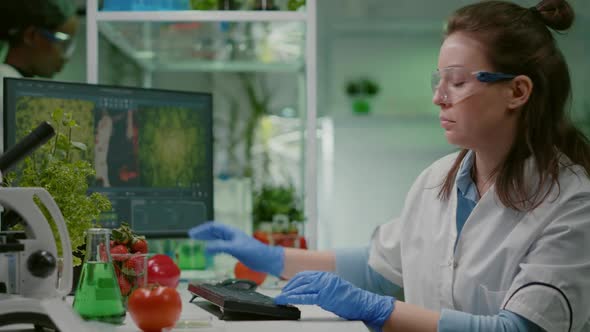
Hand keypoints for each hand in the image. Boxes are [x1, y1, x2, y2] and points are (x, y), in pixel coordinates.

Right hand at [188, 222, 283, 275]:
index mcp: (231, 232)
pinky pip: (221, 246)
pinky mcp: (236, 250)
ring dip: (207, 239)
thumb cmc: (254, 252)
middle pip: (214, 231)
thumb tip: (205, 248)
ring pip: (217, 238)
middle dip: (202, 233)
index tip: (192, 233)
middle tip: (192, 236)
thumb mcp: (235, 248)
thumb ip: (220, 247)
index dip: (202, 229)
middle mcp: (231, 235)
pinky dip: (213, 247)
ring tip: (198, 241)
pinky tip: (211, 251)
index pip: (213, 227)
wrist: (266, 259)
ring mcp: (233, 242)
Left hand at [274, 271, 394, 328]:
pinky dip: (293, 298)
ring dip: (288, 293)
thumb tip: (308, 292)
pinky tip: (286, 300)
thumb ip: (321, 288)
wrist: (364, 304)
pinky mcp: (325, 296)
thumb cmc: (350, 300)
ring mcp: (324, 286)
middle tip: (280, 295)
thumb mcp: (333, 290)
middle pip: (300, 280)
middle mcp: (324, 278)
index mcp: (326, 275)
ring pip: (301, 287)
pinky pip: (305, 296)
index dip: (293, 282)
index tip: (285, 288)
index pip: (304, 276)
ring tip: (280, 299)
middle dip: (288, 287)